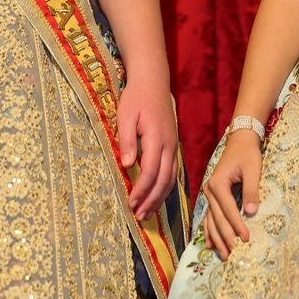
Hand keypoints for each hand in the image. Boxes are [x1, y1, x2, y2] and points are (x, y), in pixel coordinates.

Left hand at [116, 73, 177, 219]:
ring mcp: (173, 145)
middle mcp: (169, 145)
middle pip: (164, 180)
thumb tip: (127, 165)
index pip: (151, 171)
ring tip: (147, 213)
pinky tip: (157, 196)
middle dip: (151, 200)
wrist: (153, 81)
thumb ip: (127, 141)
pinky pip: (173, 171)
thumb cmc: (136, 97)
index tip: (131, 204)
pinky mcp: (172, 145)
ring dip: (159, 198)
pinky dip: (165, 187)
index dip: (142, 190)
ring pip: (171, 178)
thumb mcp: (126, 116)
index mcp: (157, 138)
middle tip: (139, 216)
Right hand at [202, 128, 260, 259]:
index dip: (237, 225)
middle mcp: (210, 190)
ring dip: (217, 238)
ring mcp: (209, 194)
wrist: (240, 141)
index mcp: (218, 184)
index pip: (228, 209)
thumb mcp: (252, 169)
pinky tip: (210, 245)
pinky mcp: (213, 196)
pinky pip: (209, 216)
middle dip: (226, 237)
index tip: (246, 239)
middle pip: (217, 218)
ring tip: (224, 255)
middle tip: (234, 255)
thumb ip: (251, 190)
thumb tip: (252, 212)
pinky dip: (210, 231)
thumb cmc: (248, 154)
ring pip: (211, 220)